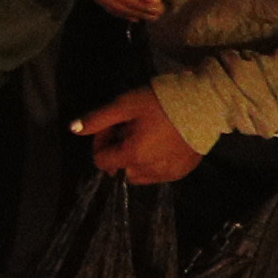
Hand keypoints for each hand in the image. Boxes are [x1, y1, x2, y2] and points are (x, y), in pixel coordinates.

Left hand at [74, 83, 206, 185]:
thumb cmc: (160, 102)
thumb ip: (97, 120)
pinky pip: (157, 174)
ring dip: (134, 159)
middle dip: (117, 151)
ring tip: (146, 135)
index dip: (101, 142)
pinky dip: (153, 163)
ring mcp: (167, 174)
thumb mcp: (125, 105)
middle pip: (118, 168)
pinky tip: (160, 143)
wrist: (204, 104)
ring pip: (137, 174)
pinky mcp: (182, 172)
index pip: (100, 160)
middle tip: (130, 128)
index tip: (113, 126)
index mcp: (132, 156)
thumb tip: (73, 129)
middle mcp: (149, 171)